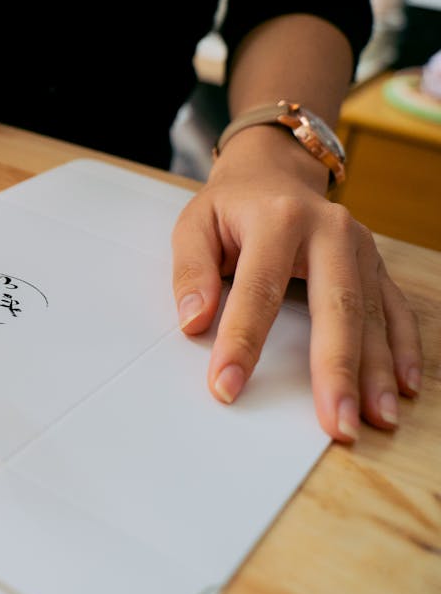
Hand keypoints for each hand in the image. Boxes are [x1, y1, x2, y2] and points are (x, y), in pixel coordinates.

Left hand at [171, 125, 421, 441]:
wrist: (272, 170)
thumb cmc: (230, 206)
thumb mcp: (194, 225)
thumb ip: (190, 271)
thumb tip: (194, 322)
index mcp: (278, 218)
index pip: (258, 290)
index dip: (241, 342)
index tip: (226, 387)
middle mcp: (329, 229)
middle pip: (337, 306)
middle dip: (336, 370)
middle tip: (336, 423)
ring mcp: (360, 246)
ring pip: (373, 314)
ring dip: (375, 372)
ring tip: (374, 420)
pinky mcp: (376, 262)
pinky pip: (395, 309)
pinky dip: (401, 349)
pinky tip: (403, 386)